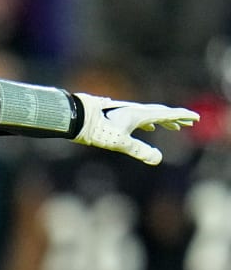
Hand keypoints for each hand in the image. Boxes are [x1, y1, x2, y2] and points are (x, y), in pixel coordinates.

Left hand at [73, 93, 198, 164]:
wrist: (76, 116)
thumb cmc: (97, 129)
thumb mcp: (119, 142)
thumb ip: (139, 150)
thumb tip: (158, 159)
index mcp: (139, 114)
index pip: (165, 114)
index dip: (180, 116)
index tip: (194, 117)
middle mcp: (133, 110)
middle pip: (160, 113)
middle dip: (175, 119)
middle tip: (188, 123)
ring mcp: (124, 112)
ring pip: (149, 115)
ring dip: (163, 121)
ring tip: (172, 126)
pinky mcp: (116, 115)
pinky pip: (139, 117)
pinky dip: (149, 121)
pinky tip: (146, 126)